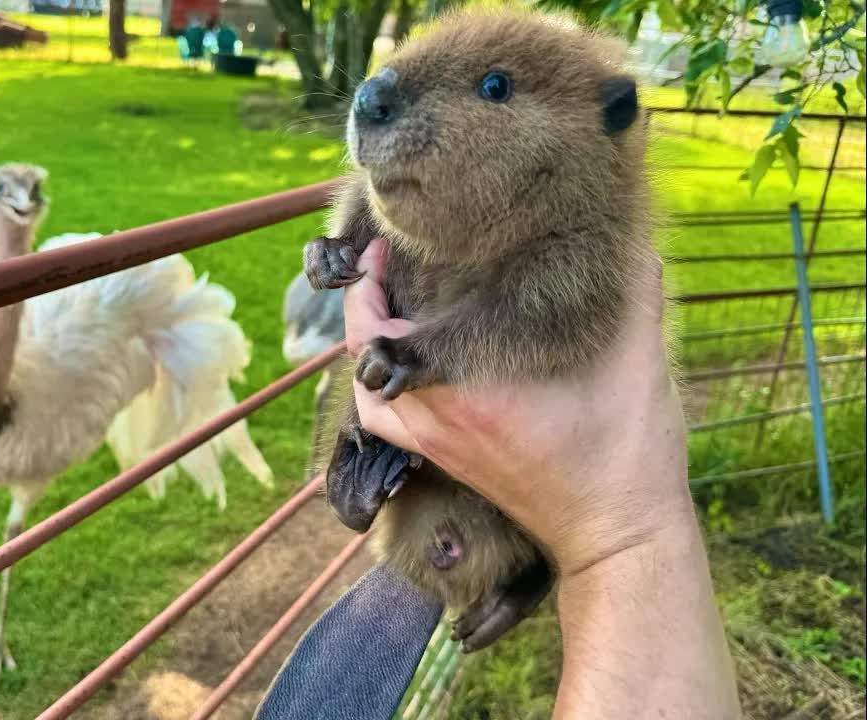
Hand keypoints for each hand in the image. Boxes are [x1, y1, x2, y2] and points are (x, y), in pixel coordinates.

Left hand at [343, 239, 690, 577]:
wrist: (617, 533)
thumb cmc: (625, 450)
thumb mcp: (637, 360)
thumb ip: (634, 290)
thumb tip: (635, 239)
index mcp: (466, 387)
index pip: (381, 332)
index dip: (369, 283)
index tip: (381, 247)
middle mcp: (436, 419)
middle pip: (364, 358)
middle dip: (364, 305)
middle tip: (382, 264)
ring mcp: (437, 445)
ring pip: (368, 395)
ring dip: (367, 349)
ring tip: (387, 307)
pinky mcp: (447, 462)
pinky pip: (389, 424)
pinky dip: (382, 390)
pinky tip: (406, 367)